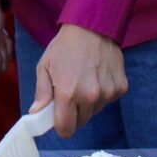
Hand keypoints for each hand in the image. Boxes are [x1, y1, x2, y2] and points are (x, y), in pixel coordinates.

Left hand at [31, 24, 127, 138]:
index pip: (66, 129)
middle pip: (81, 122)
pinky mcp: (121, 88)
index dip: (60, 126)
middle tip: (69, 94)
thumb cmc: (64, 46)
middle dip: (73, 114)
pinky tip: (96, 76)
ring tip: (83, 81)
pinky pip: (108, 101)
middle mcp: (90, 97)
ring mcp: (108, 93)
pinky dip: (102, 94)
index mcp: (68, 93)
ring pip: (95, 112)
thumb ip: (41, 92)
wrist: (92, 27)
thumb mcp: (45, 66)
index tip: (58, 119)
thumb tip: (36, 114)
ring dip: (88, 104)